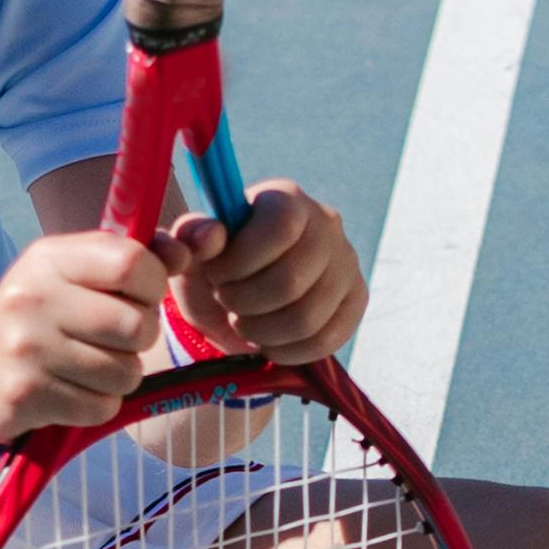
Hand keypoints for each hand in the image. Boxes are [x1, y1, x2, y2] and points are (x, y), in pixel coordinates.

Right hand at [0, 227, 172, 440]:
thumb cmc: (44, 315)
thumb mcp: (76, 272)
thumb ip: (132, 256)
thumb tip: (186, 255)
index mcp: (49, 258)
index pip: (130, 263)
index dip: (152, 283)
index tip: (139, 294)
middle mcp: (31, 298)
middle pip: (137, 325)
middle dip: (141, 337)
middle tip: (116, 338)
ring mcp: (25, 348)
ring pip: (125, 372)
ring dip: (121, 375)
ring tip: (93, 365)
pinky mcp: (25, 395)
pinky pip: (102, 407)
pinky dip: (99, 404)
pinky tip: (74, 391)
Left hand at [156, 181, 366, 368]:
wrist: (236, 303)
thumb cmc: (214, 270)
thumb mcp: (191, 254)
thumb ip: (191, 237)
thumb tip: (210, 235)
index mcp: (286, 199)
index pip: (279, 227)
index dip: (241, 261)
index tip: (216, 274)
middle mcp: (326, 224)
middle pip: (291, 280)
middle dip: (245, 302)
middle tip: (227, 302)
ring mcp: (347, 263)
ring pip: (307, 317)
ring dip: (261, 330)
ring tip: (243, 322)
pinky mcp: (356, 300)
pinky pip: (325, 340)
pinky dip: (286, 350)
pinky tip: (266, 341)